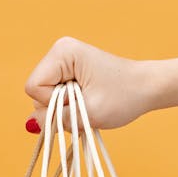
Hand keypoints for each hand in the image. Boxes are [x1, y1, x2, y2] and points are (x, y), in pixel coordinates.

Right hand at [24, 37, 154, 132]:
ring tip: (89, 104)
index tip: (79, 102)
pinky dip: (69, 106)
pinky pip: (55, 96)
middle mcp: (59, 51)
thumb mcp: (88, 114)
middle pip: (37, 92)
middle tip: (86, 105)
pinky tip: (86, 103)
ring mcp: (63, 61)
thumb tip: (30, 124)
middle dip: (59, 108)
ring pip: (45, 97)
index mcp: (62, 52)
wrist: (147, 88)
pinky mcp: (69, 71)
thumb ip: (55, 120)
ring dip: (65, 109)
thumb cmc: (124, 97)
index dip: (52, 104)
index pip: (34, 87)